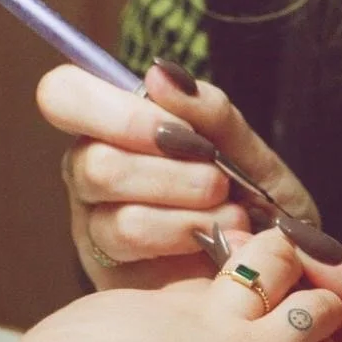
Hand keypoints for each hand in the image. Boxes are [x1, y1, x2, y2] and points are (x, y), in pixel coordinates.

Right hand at [35, 60, 320, 290]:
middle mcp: (92, 169)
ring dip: (186, 205)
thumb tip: (159, 72)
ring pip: (115, 207)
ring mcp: (94, 221)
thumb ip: (209, 111)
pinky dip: (185, 234)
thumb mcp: (247, 150)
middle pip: (91, 160)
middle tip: (216, 179)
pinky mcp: (107, 267)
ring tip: (229, 213)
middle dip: (170, 170)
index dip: (110, 109)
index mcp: (116, 125)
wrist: (278, 269)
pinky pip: (130, 240)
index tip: (169, 130)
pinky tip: (216, 240)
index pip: (63, 94)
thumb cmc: (257, 201)